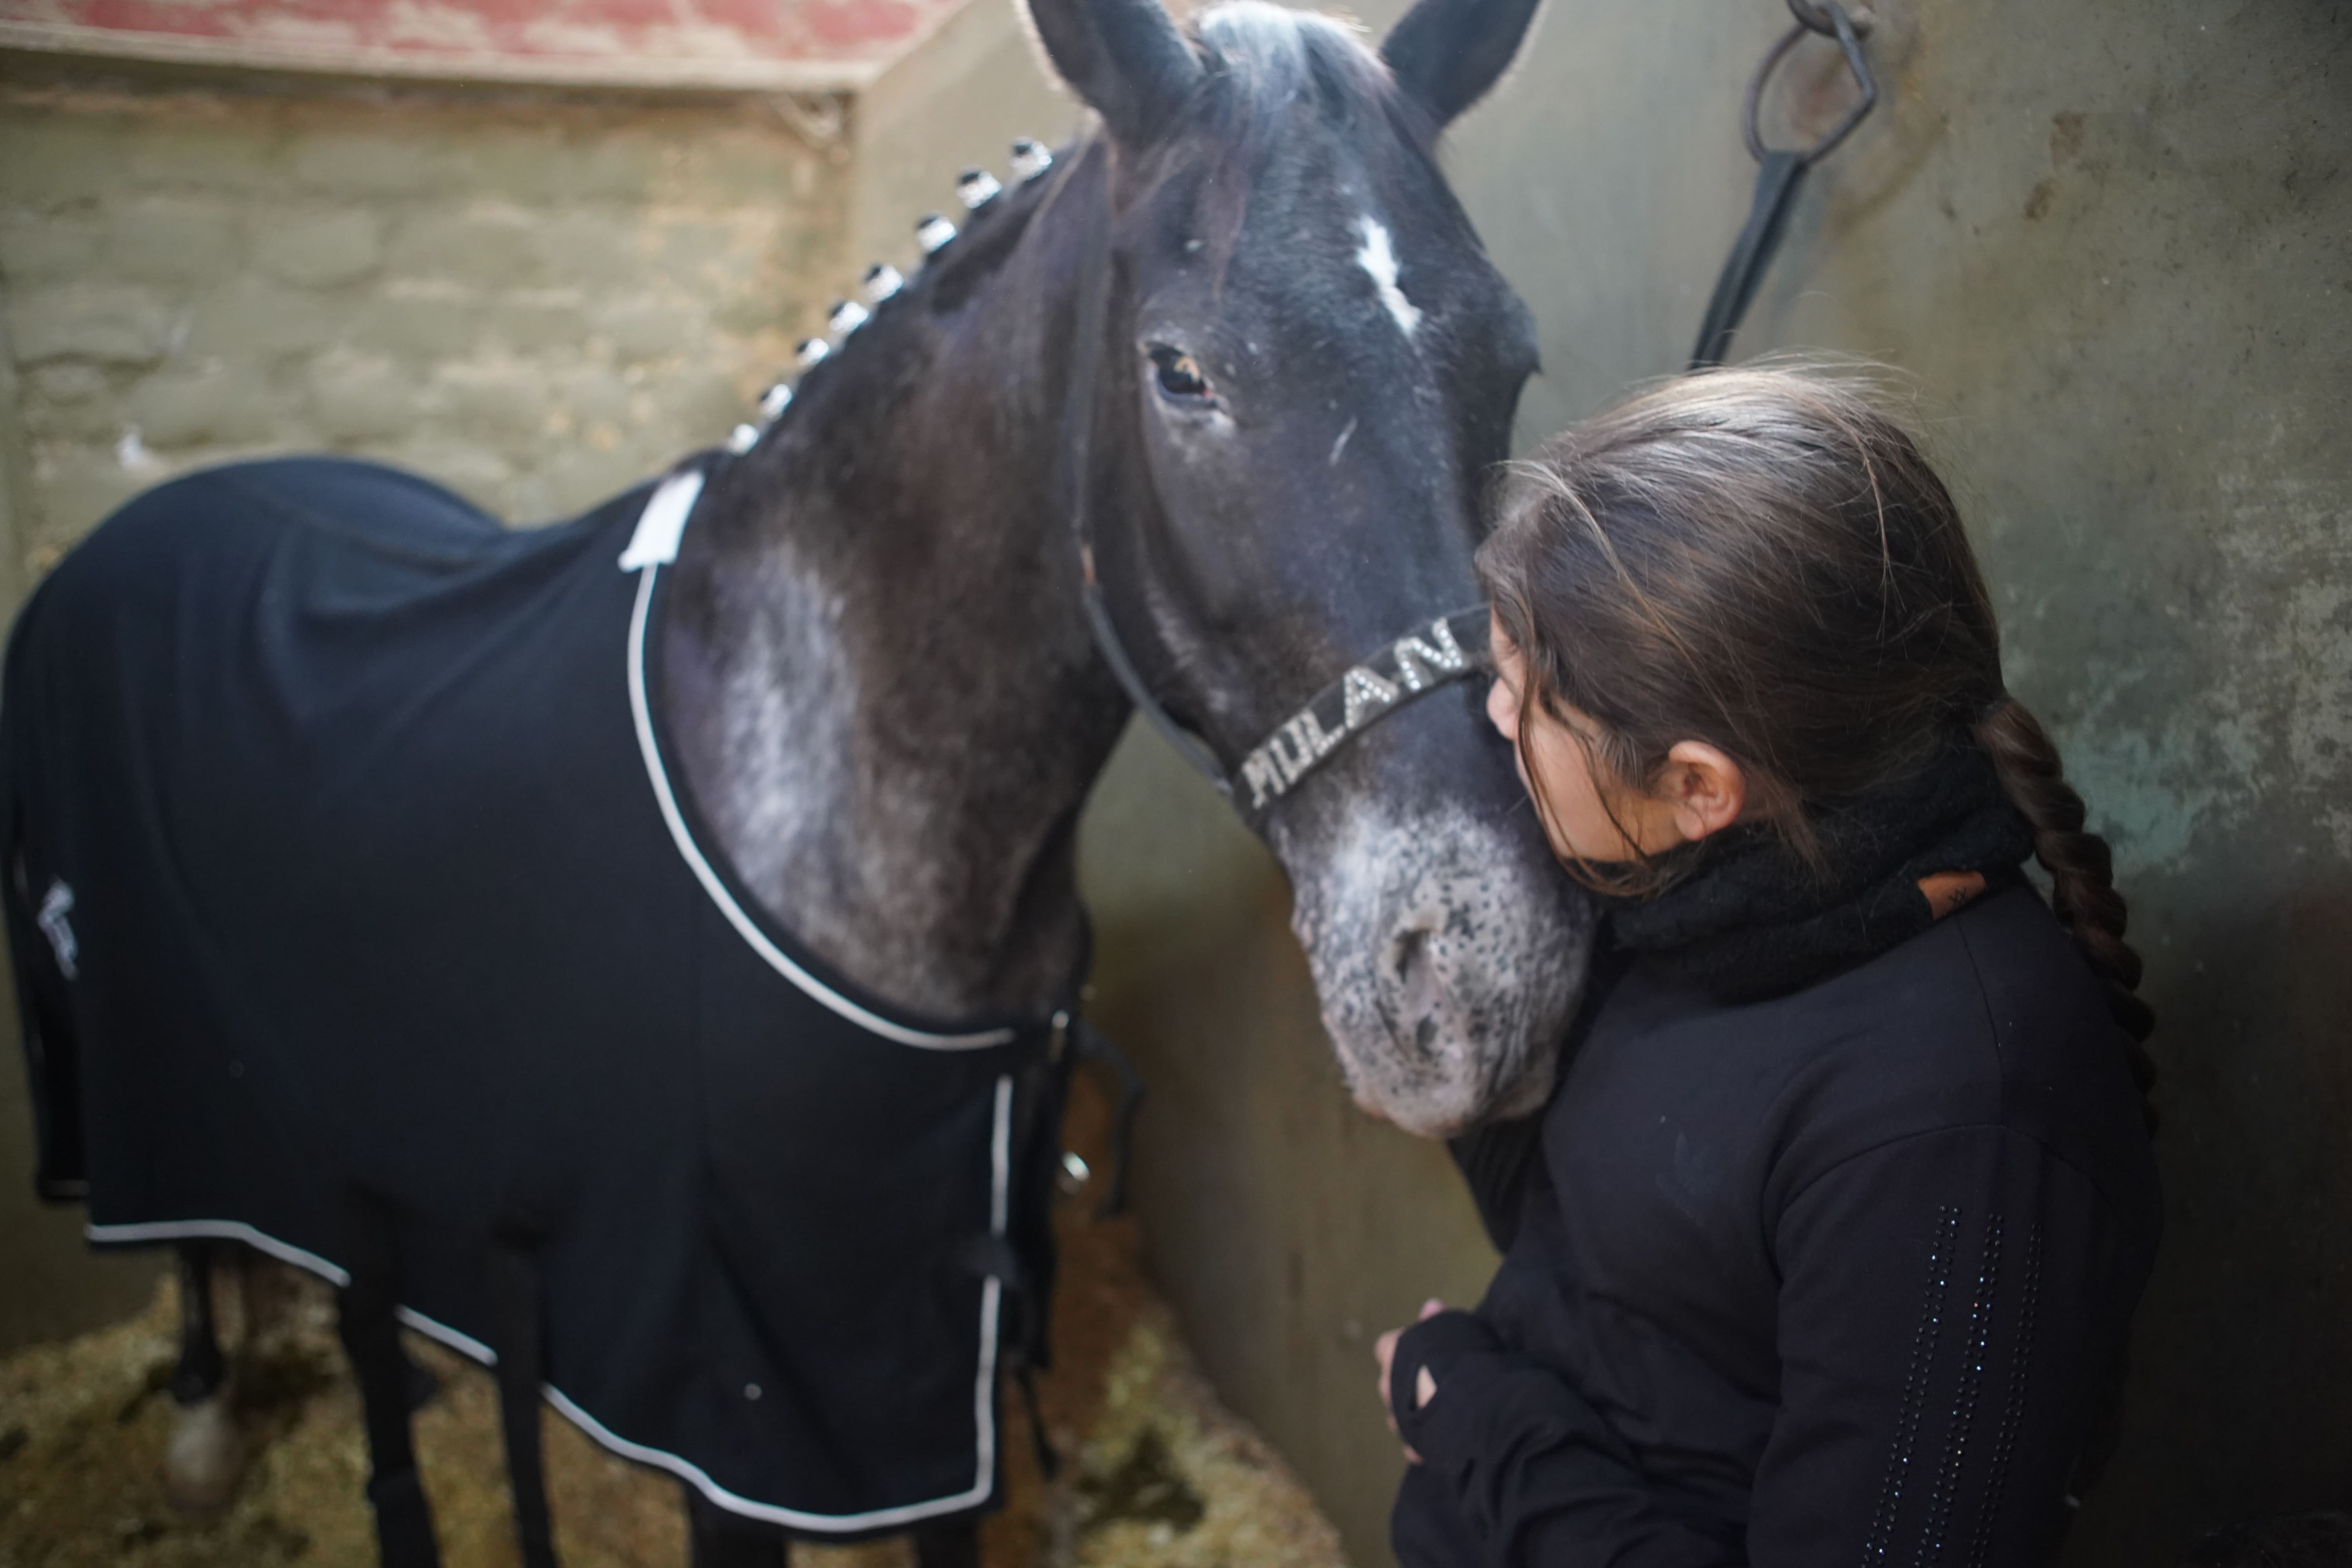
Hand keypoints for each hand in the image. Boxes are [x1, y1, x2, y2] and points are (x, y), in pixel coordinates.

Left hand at [1373, 1298, 1446, 1463]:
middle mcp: (1388, 1385)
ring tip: (1438, 1411)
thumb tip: (1430, 1306)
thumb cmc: (1458, 1356)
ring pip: (1398, 1415)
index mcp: (1392, 1353)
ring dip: (1412, 1414)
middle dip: (1406, 1384)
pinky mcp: (1412, 1443)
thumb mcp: (1451, 1325)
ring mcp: (1398, 1417)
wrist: (1465, 1400)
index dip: (1403, 1349)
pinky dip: (1422, 1443)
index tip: (1422, 1351)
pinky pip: (1413, 1444)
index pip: (1386, 1346)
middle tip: (1433, 1382)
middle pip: (1390, 1383)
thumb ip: (1436, 1319)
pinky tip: (1438, 1441)